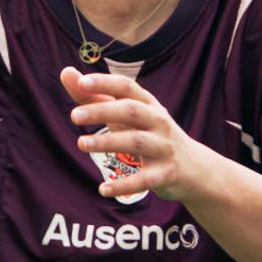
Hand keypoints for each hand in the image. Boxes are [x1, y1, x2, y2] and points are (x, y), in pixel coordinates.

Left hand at [61, 66, 211, 203]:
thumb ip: (95, 96)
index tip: (81, 82)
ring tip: (81, 143)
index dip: (105, 82)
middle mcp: (158, 121)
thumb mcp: (127, 114)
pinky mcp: (165, 174)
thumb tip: (66, 73)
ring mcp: (163, 147)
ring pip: (136, 142)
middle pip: (131, 111)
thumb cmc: (150, 133)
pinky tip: (103, 189)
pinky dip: (124, 185)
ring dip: (108, 142)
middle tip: (74, 115)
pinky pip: (144, 179)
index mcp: (148, 103)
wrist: (194, 168)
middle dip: (103, 111)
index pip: (126, 87)